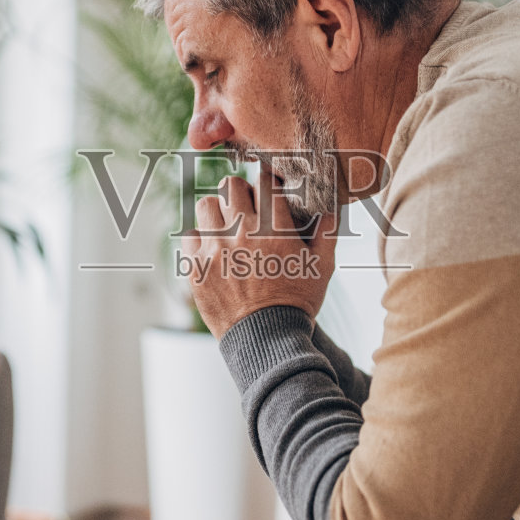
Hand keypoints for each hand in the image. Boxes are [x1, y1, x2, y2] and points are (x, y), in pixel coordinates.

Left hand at [181, 174, 337, 336]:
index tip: (270, 190)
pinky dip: (200, 238)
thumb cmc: (297, 303)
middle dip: (241, 192)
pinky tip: (213, 249)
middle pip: (231, 185)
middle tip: (247, 207)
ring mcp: (215, 248)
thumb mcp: (323, 267)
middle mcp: (241, 232)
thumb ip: (327, 231)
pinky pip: (190, 234)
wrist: (266, 339)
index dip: (269, 182)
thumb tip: (329, 205)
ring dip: (217, 211)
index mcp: (274, 228)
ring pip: (206, 204)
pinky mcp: (196, 266)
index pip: (265, 180)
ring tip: (227, 226)